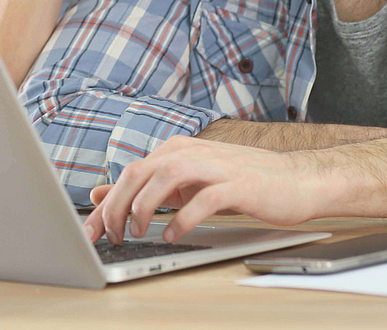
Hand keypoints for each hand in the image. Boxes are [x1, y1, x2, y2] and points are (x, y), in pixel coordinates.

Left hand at [82, 135, 325, 244]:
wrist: (296, 180)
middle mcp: (191, 152)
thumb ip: (146, 189)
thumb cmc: (240, 183)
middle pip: (140, 172)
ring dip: (146, 206)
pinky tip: (172, 235)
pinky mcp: (237, 184)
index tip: (90, 232)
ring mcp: (215, 166)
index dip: (106, 203)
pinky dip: (183, 218)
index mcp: (176, 151)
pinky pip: (204, 198)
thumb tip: (100, 197)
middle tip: (111, 235)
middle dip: (118, 205)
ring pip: (166, 177)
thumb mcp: (186, 184)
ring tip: (137, 232)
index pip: (130, 173)